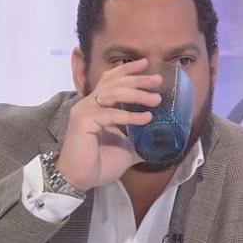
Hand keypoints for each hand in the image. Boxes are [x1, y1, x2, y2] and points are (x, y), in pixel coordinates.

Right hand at [56, 58, 161, 191]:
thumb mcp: (126, 148)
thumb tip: (161, 141)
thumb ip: (140, 141)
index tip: (145, 63)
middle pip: (114, 83)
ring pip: (112, 94)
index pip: (111, 80)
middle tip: (157, 81)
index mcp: (97, 106)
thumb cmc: (99, 163)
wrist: (81, 179)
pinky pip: (110, 114)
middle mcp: (89, 104)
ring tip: (156, 100)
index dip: (127, 70)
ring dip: (136, 94)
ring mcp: (84, 111)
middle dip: (137, 79)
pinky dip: (130, 116)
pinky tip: (146, 118)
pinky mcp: (83, 122)